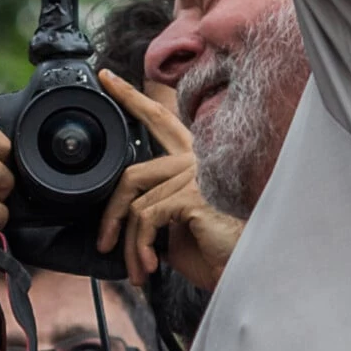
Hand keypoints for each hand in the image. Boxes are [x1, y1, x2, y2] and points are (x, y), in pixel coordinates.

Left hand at [95, 70, 238, 288]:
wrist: (247, 270)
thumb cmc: (220, 252)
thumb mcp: (178, 228)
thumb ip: (156, 210)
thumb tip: (124, 218)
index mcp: (194, 160)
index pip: (159, 120)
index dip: (131, 98)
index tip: (107, 79)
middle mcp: (196, 159)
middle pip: (134, 170)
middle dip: (110, 208)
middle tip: (103, 238)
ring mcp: (195, 172)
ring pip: (136, 205)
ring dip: (131, 246)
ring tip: (138, 272)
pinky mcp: (193, 192)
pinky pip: (146, 217)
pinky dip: (141, 246)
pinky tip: (150, 265)